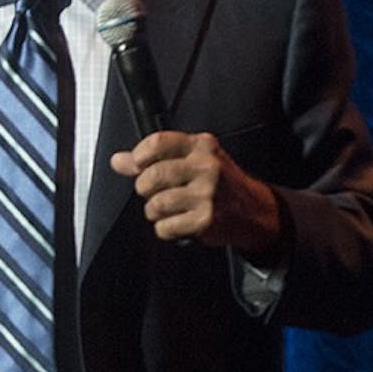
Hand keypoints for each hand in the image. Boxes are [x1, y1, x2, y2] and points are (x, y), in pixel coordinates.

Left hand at [109, 130, 282, 259]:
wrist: (254, 209)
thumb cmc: (218, 182)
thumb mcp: (192, 160)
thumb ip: (155, 158)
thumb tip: (118, 161)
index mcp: (201, 146)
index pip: (157, 142)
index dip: (138, 156)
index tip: (137, 165)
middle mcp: (206, 166)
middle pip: (152, 176)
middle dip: (145, 189)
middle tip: (154, 193)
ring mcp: (207, 193)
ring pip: (156, 204)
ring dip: (155, 211)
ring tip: (168, 210)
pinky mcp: (206, 220)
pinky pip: (165, 227)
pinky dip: (166, 229)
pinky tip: (178, 223)